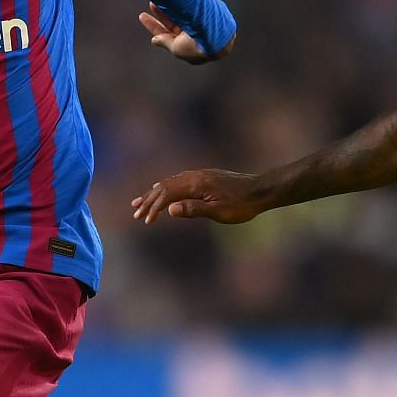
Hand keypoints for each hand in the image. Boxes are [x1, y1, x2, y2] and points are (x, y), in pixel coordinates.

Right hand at [131, 169, 268, 224]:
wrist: (261, 190)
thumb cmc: (242, 204)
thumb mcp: (219, 212)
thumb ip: (194, 209)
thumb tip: (169, 209)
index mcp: (196, 184)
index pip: (167, 194)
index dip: (154, 208)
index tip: (145, 221)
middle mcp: (195, 176)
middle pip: (165, 186)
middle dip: (149, 200)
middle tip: (135, 212)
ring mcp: (199, 175)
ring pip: (171, 182)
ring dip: (155, 193)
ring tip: (140, 201)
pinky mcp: (205, 177)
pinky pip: (179, 181)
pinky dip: (166, 187)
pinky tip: (163, 190)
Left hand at [140, 3, 223, 63]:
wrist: (218, 38)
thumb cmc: (197, 47)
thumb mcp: (176, 48)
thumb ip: (165, 42)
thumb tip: (153, 40)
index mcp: (184, 44)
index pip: (165, 34)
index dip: (153, 26)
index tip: (142, 16)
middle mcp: (190, 35)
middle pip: (171, 23)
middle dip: (160, 14)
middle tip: (151, 2)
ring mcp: (197, 26)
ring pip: (179, 15)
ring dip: (168, 7)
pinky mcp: (204, 16)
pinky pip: (188, 9)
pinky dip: (179, 4)